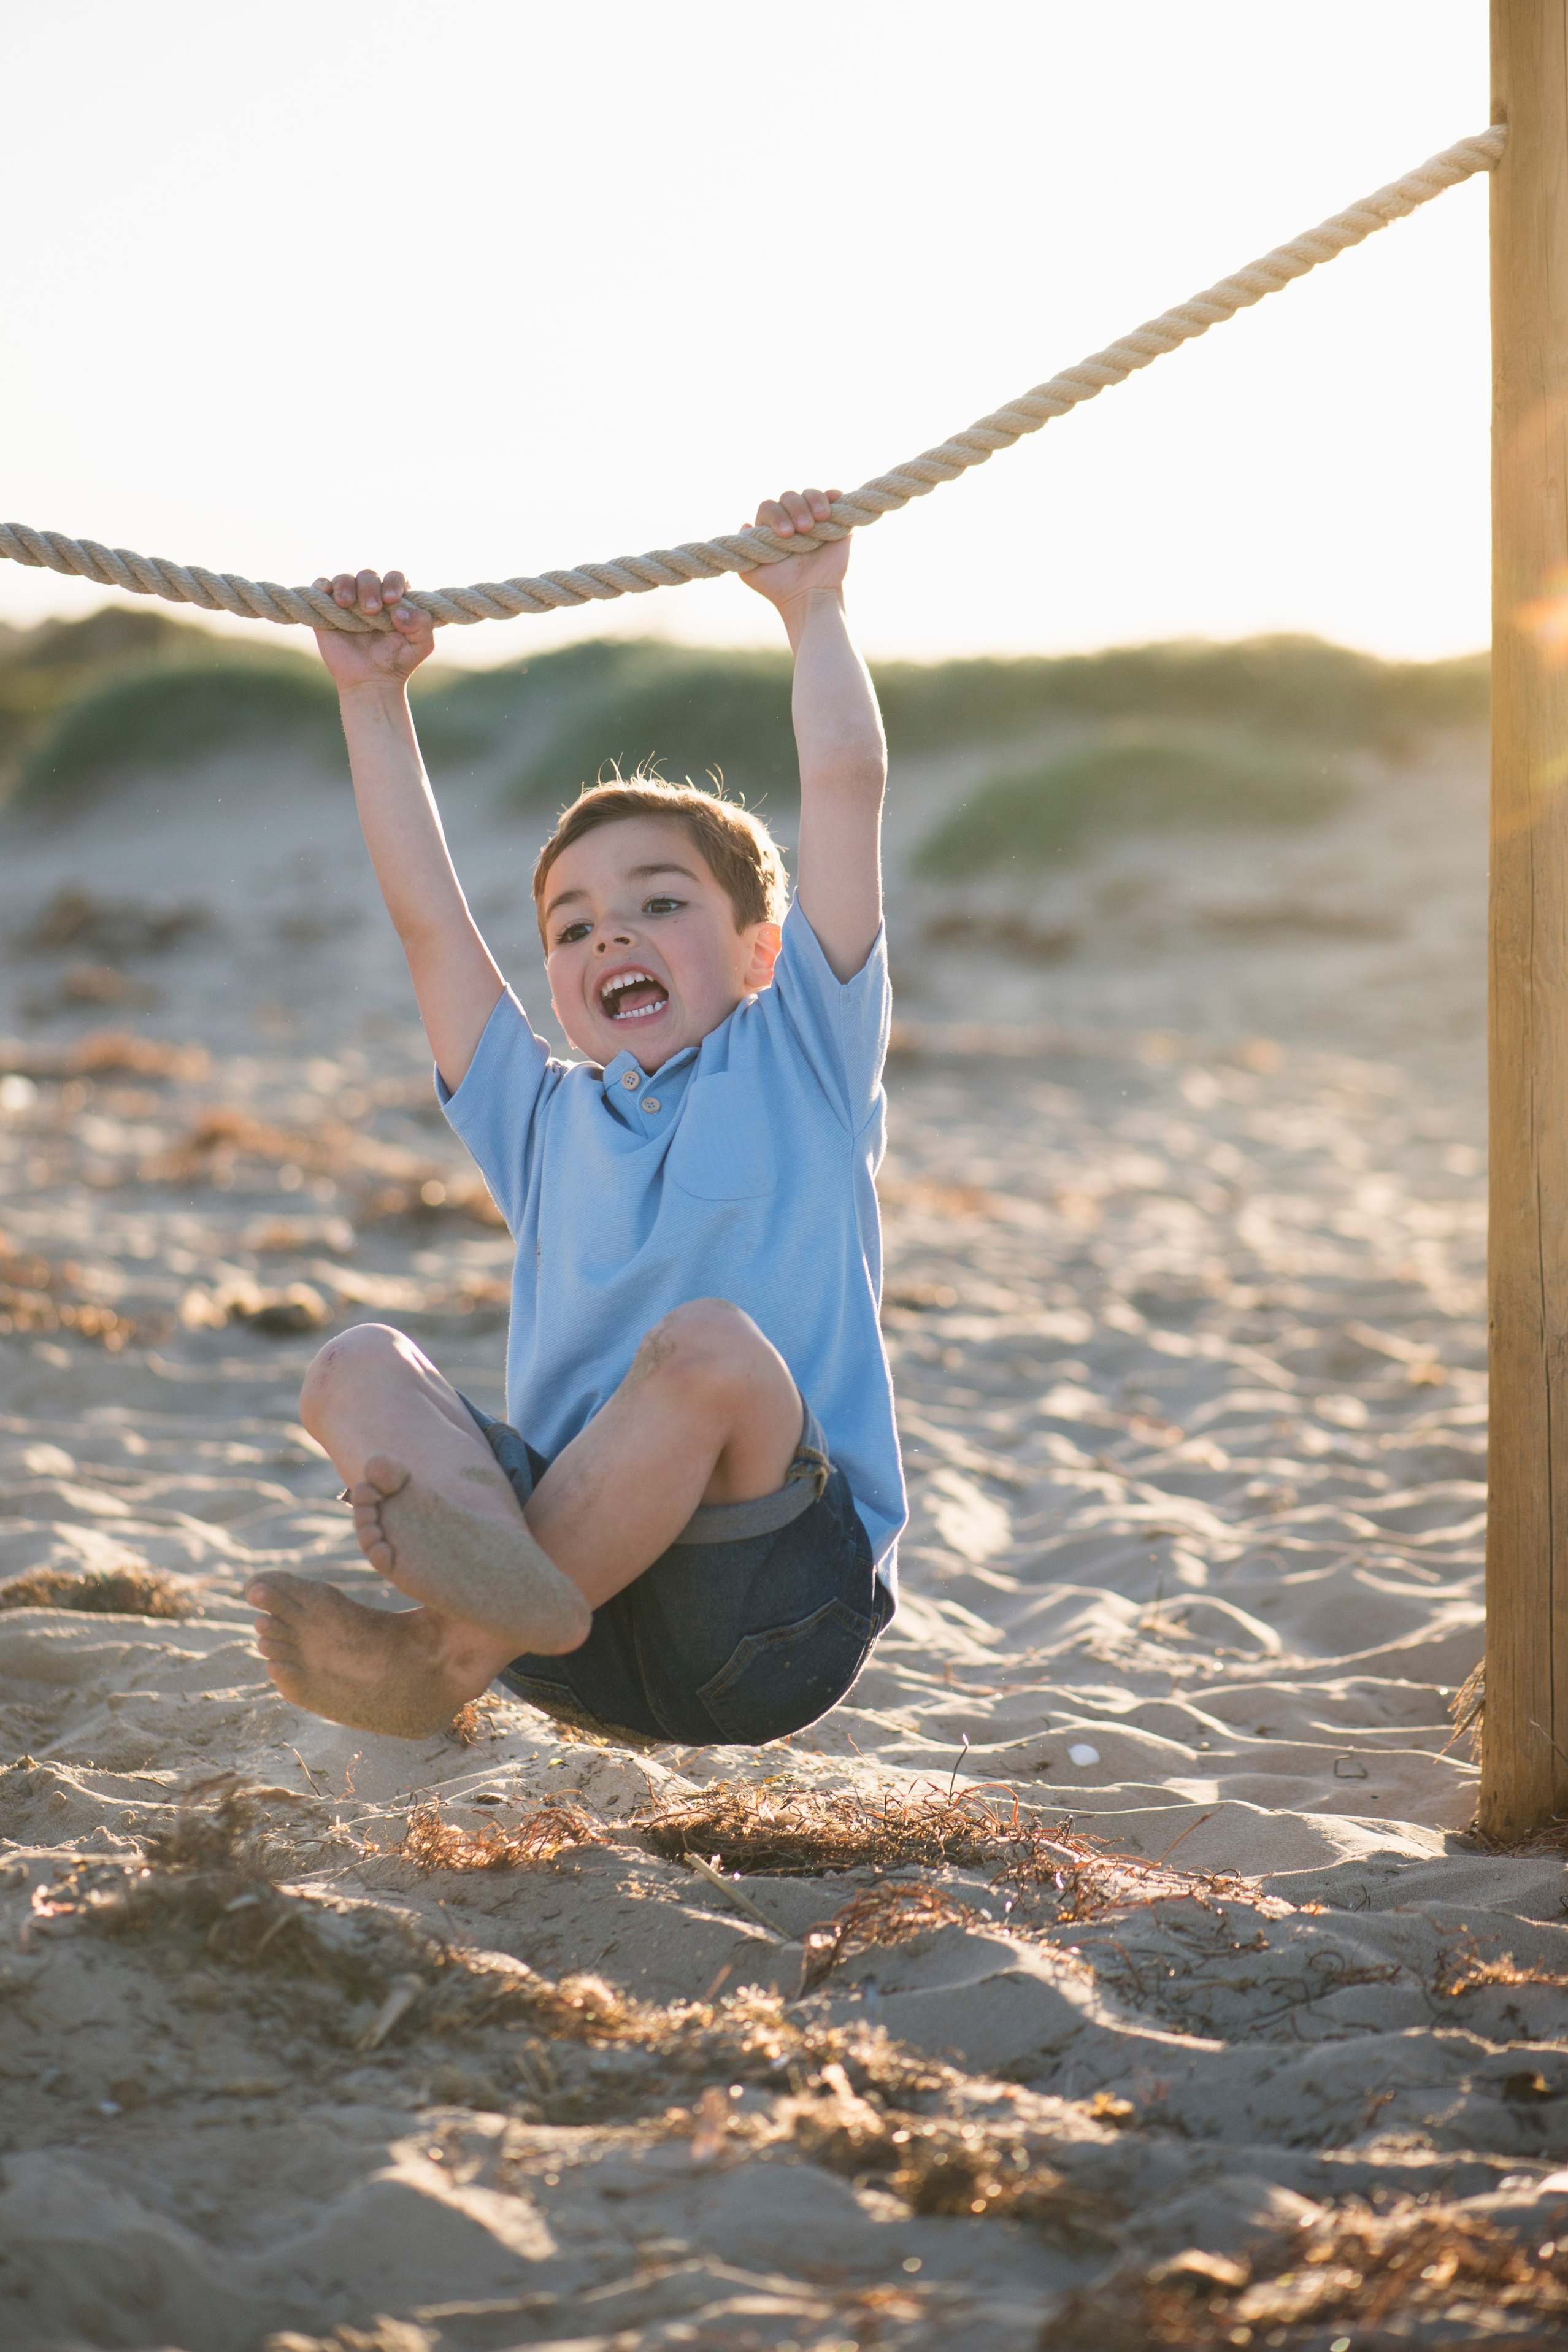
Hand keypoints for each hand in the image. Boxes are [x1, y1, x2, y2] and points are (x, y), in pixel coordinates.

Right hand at [310, 569, 435, 689]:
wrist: (370, 683)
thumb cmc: (397, 663)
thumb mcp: (421, 646)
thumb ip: (423, 625)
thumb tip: (400, 612)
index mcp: (394, 600)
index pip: (394, 578)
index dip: (393, 583)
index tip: (392, 599)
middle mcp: (371, 597)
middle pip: (368, 576)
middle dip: (370, 588)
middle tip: (372, 610)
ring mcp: (348, 602)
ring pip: (344, 579)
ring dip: (346, 585)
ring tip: (348, 604)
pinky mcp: (327, 609)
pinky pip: (321, 587)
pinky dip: (322, 585)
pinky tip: (330, 596)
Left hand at [737, 488, 849, 612]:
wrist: (810, 597)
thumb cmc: (779, 588)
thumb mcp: (751, 573)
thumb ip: (744, 549)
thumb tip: (745, 524)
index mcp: (772, 529)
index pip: (769, 508)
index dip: (775, 515)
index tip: (785, 534)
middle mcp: (792, 521)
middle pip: (789, 497)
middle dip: (795, 509)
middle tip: (803, 529)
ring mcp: (815, 520)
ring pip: (810, 494)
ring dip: (814, 500)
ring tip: (820, 519)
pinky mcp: (835, 522)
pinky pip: (834, 498)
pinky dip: (833, 494)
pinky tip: (833, 498)